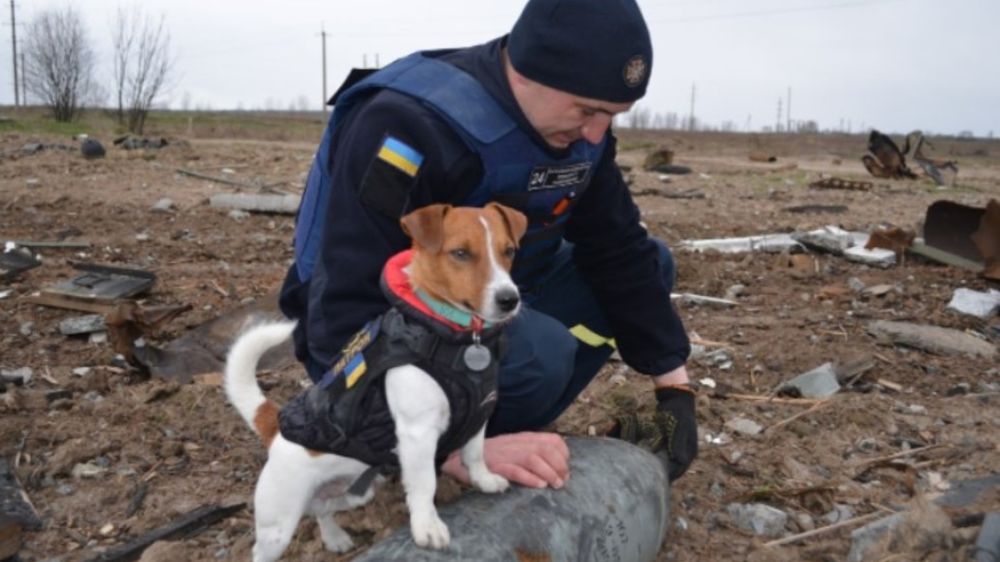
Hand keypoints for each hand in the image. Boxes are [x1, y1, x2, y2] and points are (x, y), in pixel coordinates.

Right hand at [442, 432, 569, 488]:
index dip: (563, 454)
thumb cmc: (490, 457)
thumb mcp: (514, 450)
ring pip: (534, 458)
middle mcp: (516, 443)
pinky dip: (530, 477)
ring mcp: (506, 453)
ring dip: (549, 472)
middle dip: (560, 465)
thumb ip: (531, 453)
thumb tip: (554, 467)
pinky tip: (539, 485)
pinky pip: (515, 469)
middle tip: (563, 481)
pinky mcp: (494, 466)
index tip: (565, 469)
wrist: (460, 457)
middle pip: (546, 448)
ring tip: (555, 485)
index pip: (551, 440)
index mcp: (523, 439)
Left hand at [653, 386, 697, 480]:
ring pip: (669, 461)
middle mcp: (685, 450)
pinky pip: (664, 454)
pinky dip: (657, 458)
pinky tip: (646, 461)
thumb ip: (678, 443)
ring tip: (647, 474)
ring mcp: (678, 446)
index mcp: (690, 450)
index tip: (657, 482)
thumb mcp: (679, 427)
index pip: (680, 468)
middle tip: (649, 481)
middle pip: (674, 467)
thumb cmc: (678, 412)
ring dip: (660, 466)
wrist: (675, 398)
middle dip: (664, 474)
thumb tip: (679, 461)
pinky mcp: (670, 441)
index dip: (669, 476)